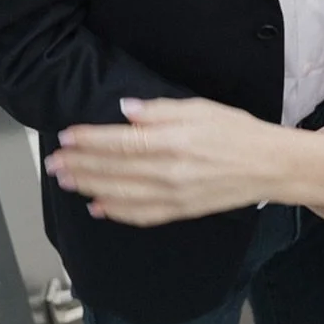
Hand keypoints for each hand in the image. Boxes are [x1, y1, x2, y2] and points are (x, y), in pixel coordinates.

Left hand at [45, 96, 279, 226]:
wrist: (270, 166)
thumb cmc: (238, 131)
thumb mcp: (201, 107)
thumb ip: (160, 110)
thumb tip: (124, 111)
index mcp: (174, 141)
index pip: (120, 142)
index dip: (90, 140)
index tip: (67, 136)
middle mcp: (170, 172)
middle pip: (114, 170)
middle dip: (80, 165)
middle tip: (54, 161)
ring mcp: (174, 196)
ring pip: (121, 195)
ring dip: (89, 188)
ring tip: (66, 181)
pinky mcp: (180, 211)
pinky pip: (140, 215)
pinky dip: (115, 213)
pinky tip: (97, 207)